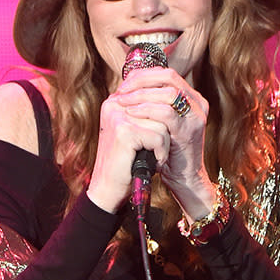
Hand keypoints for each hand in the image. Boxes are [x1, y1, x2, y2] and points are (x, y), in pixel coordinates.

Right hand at [87, 72, 171, 212]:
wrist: (108, 189)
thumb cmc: (126, 162)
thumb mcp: (136, 131)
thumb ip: (146, 112)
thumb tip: (171, 95)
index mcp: (116, 99)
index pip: (151, 90)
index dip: (163, 113)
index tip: (156, 136)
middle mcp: (114, 103)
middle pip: (159, 105)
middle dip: (164, 130)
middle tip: (157, 149)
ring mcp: (118, 116)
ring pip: (162, 121)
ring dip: (164, 144)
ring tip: (152, 156)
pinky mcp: (124, 131)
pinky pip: (159, 136)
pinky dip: (161, 152)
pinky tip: (152, 162)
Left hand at [110, 67, 216, 219]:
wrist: (184, 179)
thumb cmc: (168, 152)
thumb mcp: (161, 124)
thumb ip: (152, 104)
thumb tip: (126, 87)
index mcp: (191, 97)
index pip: (166, 73)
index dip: (143, 75)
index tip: (123, 85)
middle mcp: (197, 103)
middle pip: (168, 76)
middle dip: (140, 81)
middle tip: (121, 90)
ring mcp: (195, 116)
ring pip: (168, 92)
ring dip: (141, 94)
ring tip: (122, 101)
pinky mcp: (188, 130)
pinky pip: (165, 113)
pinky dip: (145, 110)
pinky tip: (130, 114)